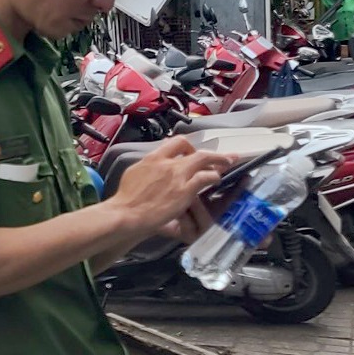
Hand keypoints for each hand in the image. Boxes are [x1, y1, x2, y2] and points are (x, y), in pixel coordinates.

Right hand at [107, 138, 235, 240]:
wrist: (127, 213)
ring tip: (226, 164)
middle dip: (210, 152)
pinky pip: (205, 178)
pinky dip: (214, 176)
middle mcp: (167, 163)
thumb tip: (153, 163)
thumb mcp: (134, 173)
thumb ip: (148, 166)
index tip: (193, 152)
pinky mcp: (185, 190)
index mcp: (153, 158)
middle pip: (194, 149)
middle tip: (221, 156)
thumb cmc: (127, 198)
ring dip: (218, 161)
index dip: (188, 146)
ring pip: (204, 159)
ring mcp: (177, 176)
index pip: (175, 142)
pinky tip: (217, 179)